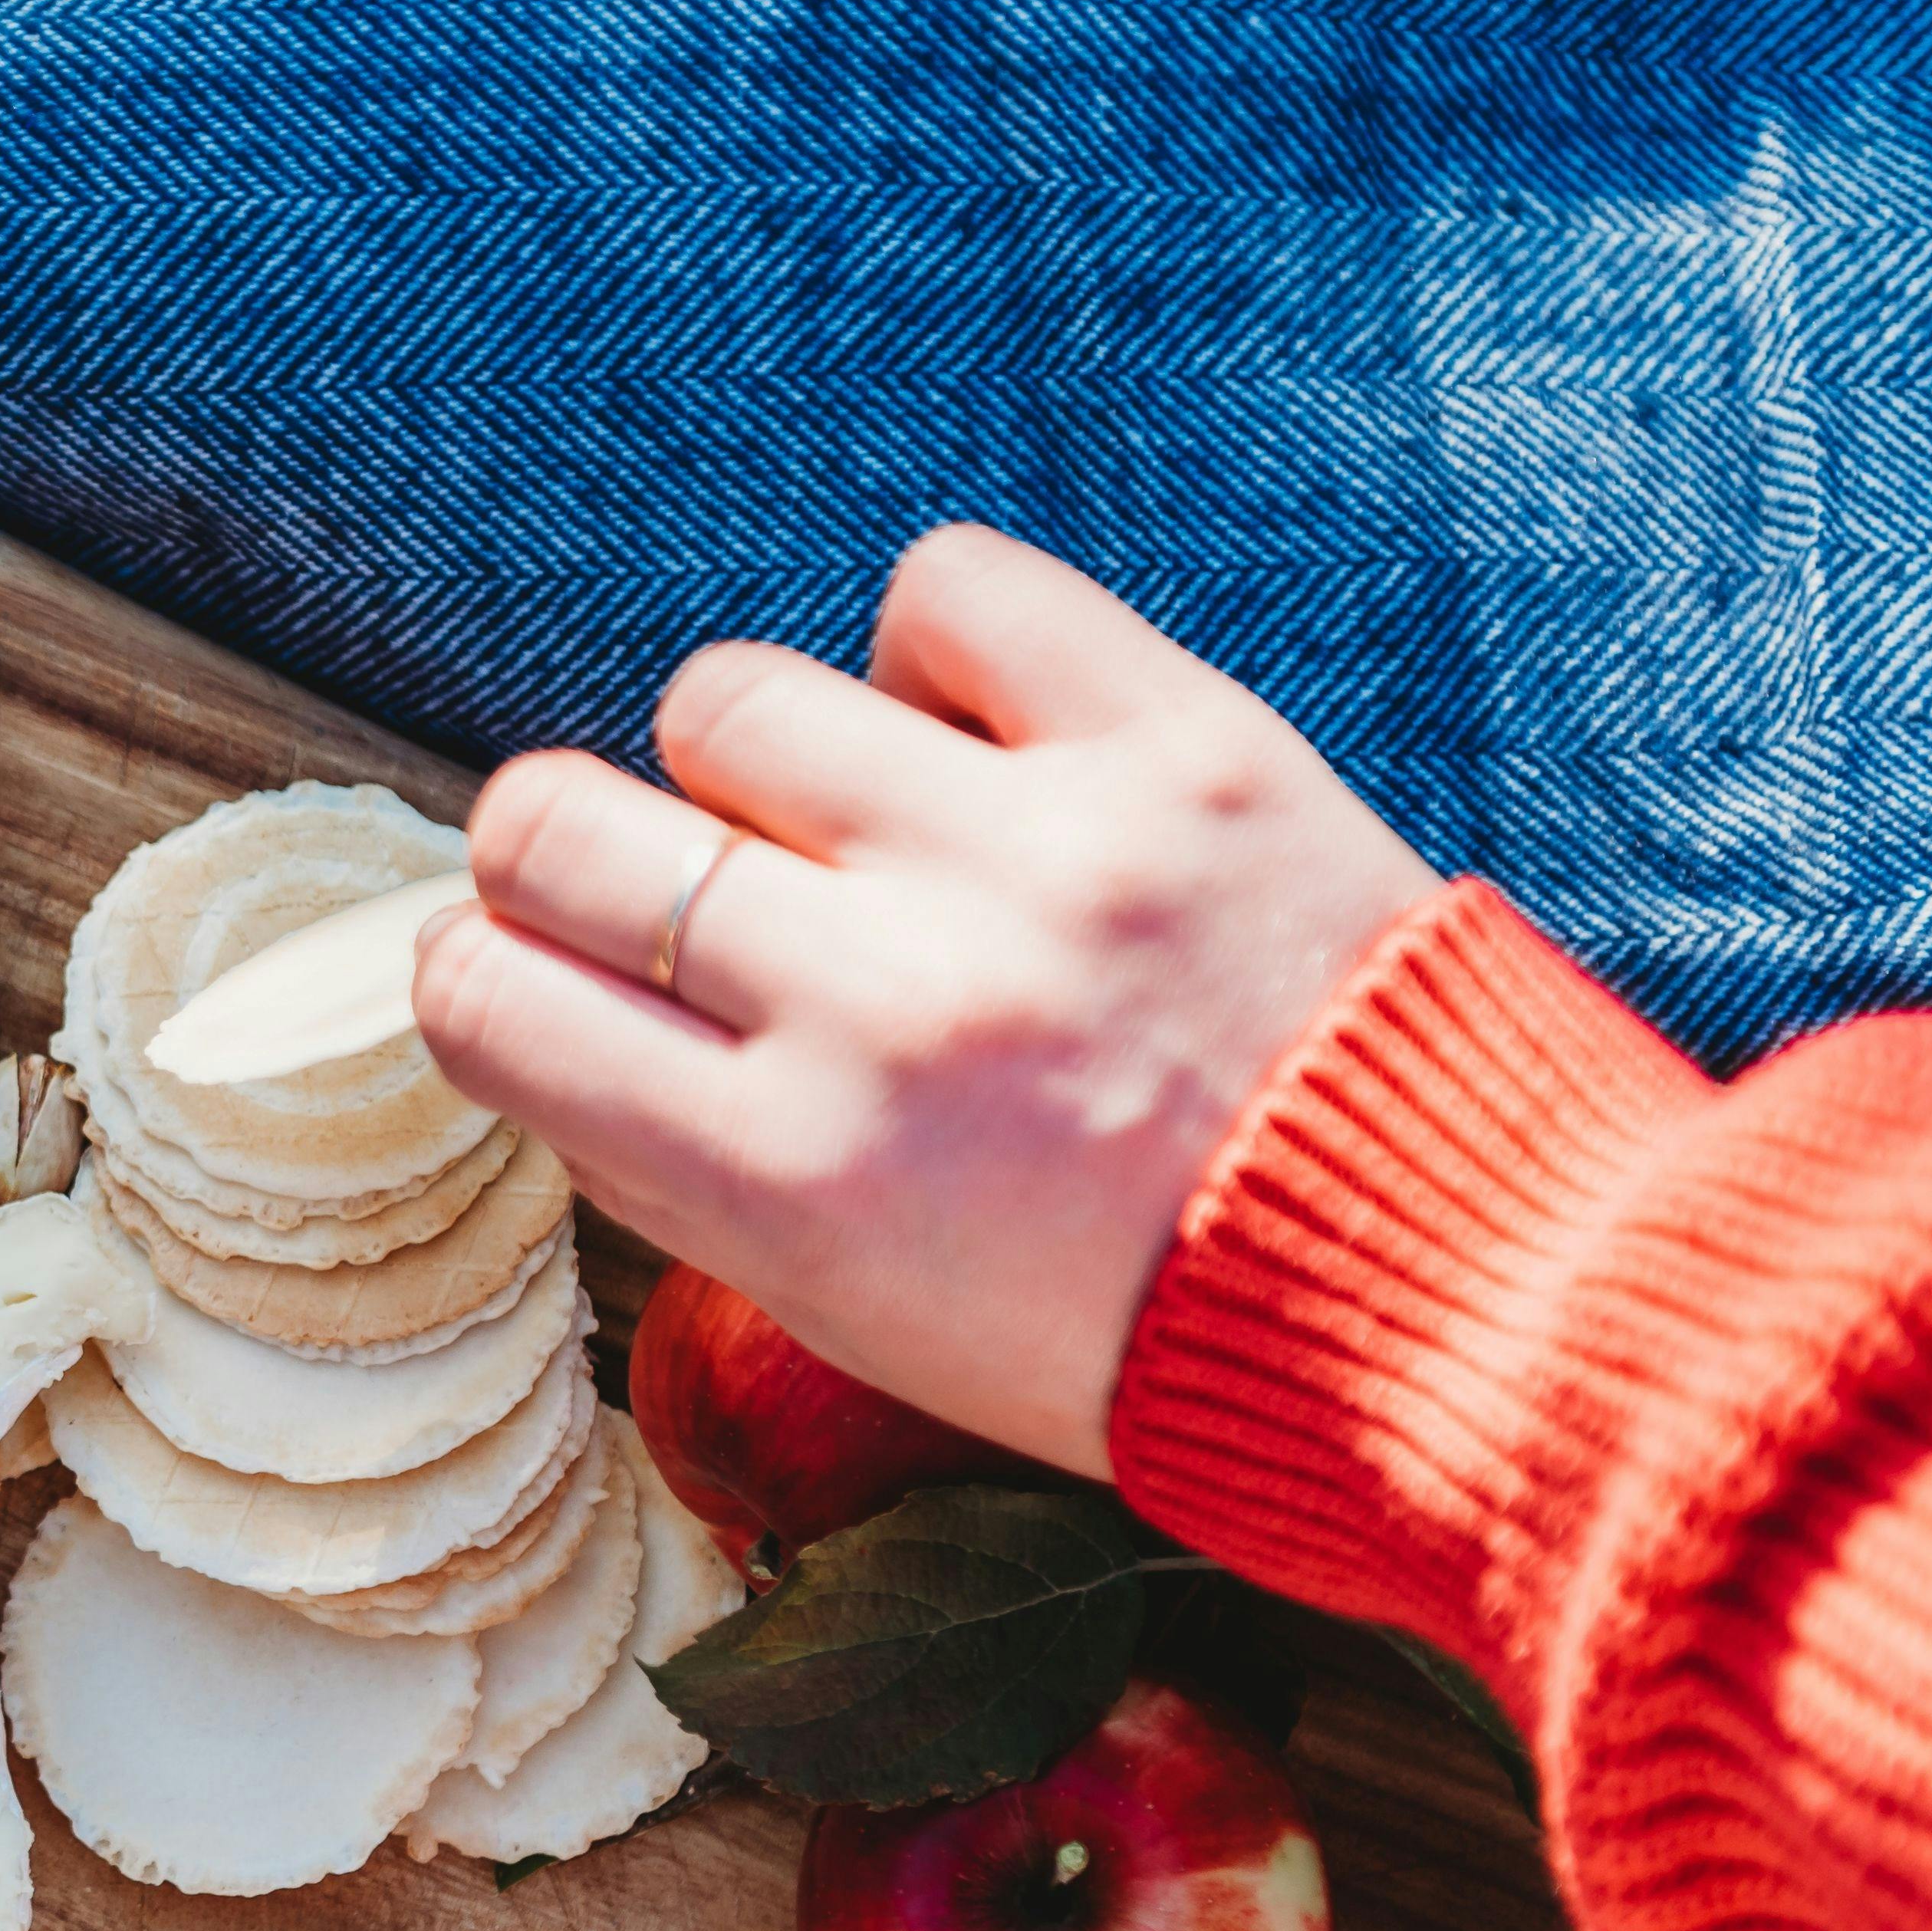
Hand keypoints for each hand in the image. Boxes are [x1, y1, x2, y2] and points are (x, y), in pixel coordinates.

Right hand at [414, 525, 1438, 1476]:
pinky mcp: (1174, 752)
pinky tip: (984, 752)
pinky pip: (946, 598)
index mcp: (784, 1174)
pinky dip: (936, 661)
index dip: (481, 972)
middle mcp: (882, 1006)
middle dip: (565, 856)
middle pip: (553, 823)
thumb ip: (676, 1162)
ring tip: (857, 834)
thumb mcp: (847, 1313)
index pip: (482, 995)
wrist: (1450, 1304)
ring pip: (727, 700)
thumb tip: (539, 1005)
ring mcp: (1029, 864)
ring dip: (760, 769)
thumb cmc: (1123, 1332)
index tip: (533, 978)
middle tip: (659, 892)